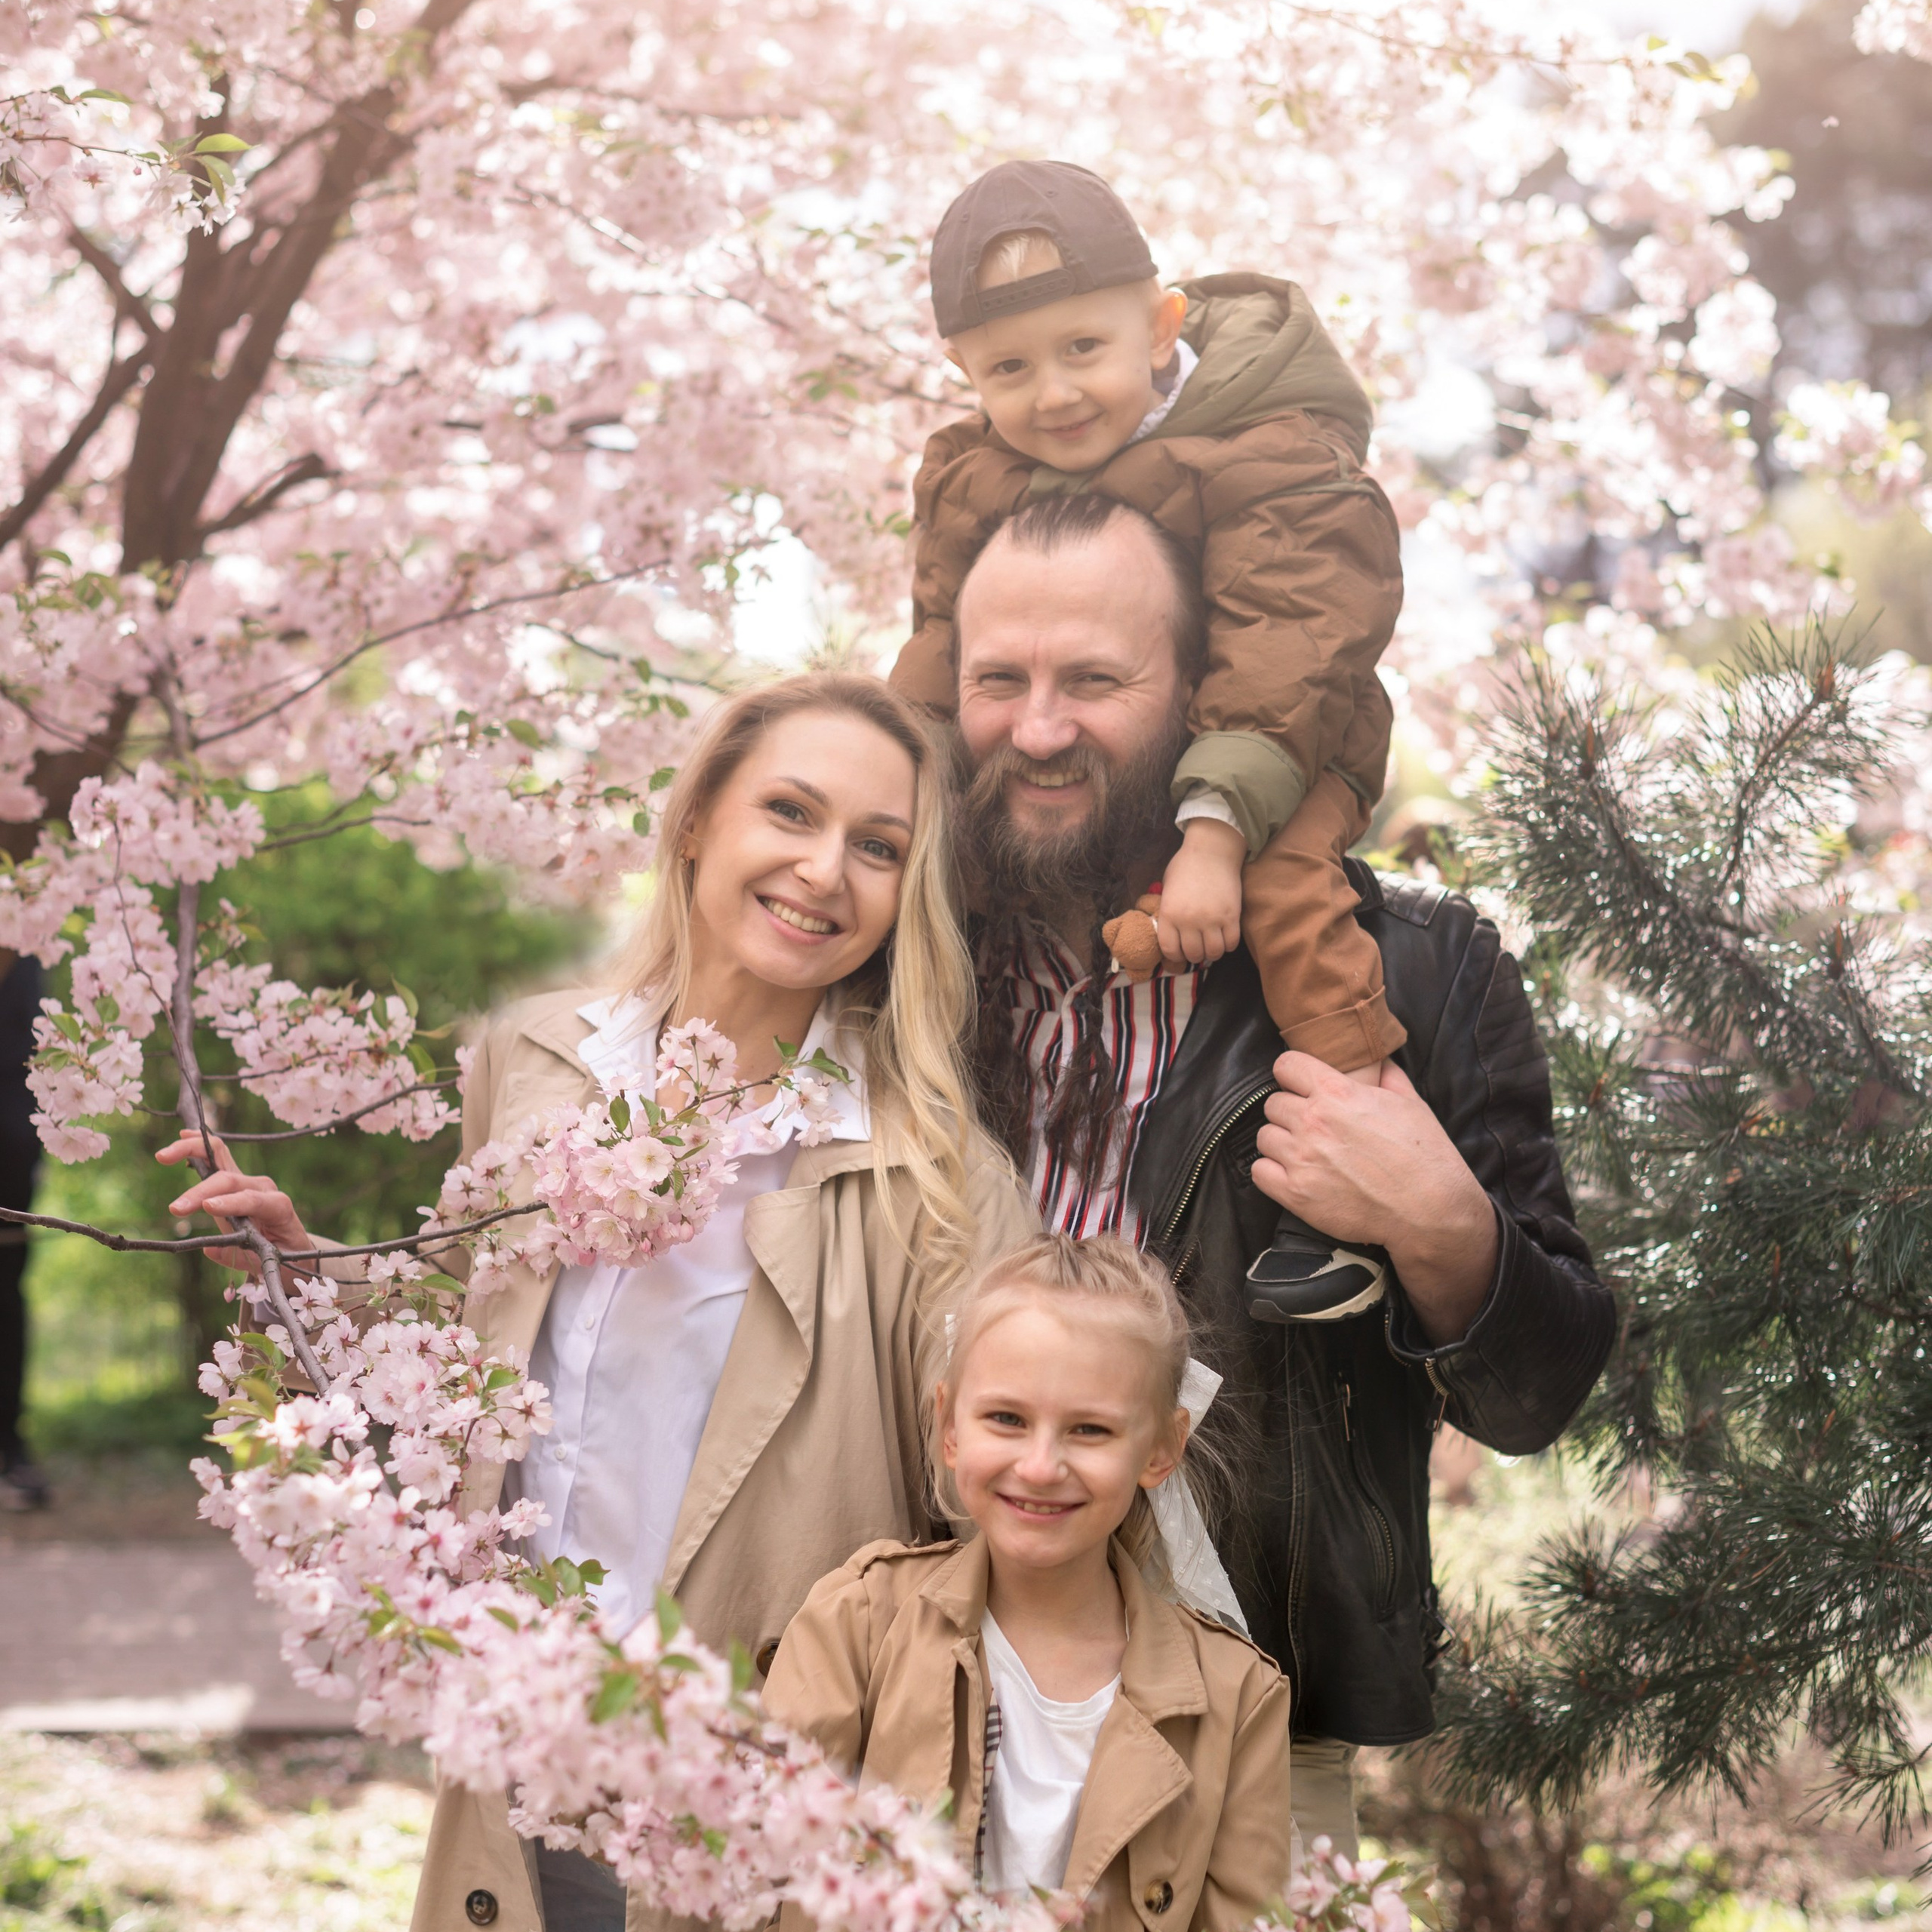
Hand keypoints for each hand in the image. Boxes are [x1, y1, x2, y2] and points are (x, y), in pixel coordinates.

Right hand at [157, 1129, 314, 1273]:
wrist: (293, 1249)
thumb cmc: (281, 1256)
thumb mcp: (266, 1262)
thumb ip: (241, 1255)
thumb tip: (211, 1248)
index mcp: (277, 1208)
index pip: (254, 1201)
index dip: (231, 1203)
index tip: (207, 1208)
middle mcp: (263, 1187)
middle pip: (231, 1179)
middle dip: (201, 1192)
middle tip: (175, 1209)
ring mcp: (248, 1180)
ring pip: (221, 1157)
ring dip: (192, 1154)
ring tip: (163, 1156)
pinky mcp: (235, 1179)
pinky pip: (217, 1156)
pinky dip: (200, 1146)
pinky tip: (183, 1137)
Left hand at [1157, 817, 1245, 966]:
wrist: (1212, 850)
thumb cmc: (1186, 866)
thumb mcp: (1167, 889)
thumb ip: (1168, 912)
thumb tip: (1172, 933)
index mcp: (1169, 914)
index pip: (1170, 950)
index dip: (1175, 955)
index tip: (1180, 952)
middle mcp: (1189, 920)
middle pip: (1193, 954)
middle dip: (1194, 954)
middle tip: (1197, 948)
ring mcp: (1212, 919)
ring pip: (1213, 953)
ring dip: (1212, 953)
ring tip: (1211, 944)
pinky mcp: (1232, 916)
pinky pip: (1232, 943)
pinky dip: (1228, 945)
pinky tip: (1224, 937)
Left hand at [1251, 1052, 1497, 1345]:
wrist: (1430, 1210)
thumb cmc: (1425, 1156)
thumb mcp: (1410, 1102)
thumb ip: (1386, 1075)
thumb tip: (1377, 1057)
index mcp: (1337, 1093)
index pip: (1286, 1065)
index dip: (1293, 1075)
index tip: (1300, 1086)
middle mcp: (1313, 1121)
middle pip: (1273, 1103)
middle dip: (1290, 1112)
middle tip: (1312, 1128)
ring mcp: (1302, 1158)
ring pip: (1265, 1136)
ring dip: (1281, 1143)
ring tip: (1305, 1154)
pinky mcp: (1295, 1193)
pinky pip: (1260, 1171)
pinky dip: (1272, 1173)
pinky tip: (1295, 1175)